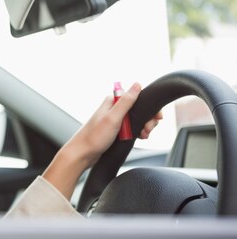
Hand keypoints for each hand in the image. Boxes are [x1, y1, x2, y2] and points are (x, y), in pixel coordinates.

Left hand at [43, 82, 161, 198]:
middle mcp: (114, 108)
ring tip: (144, 135)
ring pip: (137, 119)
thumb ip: (126, 102)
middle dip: (148, 119)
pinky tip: (139, 137)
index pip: (138, 97)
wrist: (83, 154)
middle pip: (139, 108)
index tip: (156, 118)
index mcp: (113, 101)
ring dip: (144, 126)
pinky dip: (138, 132)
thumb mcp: (113, 118)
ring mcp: (115, 119)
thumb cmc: (94, 137)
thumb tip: (137, 84)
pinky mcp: (116, 129)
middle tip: (148, 130)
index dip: (150, 107)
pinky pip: (132, 127)